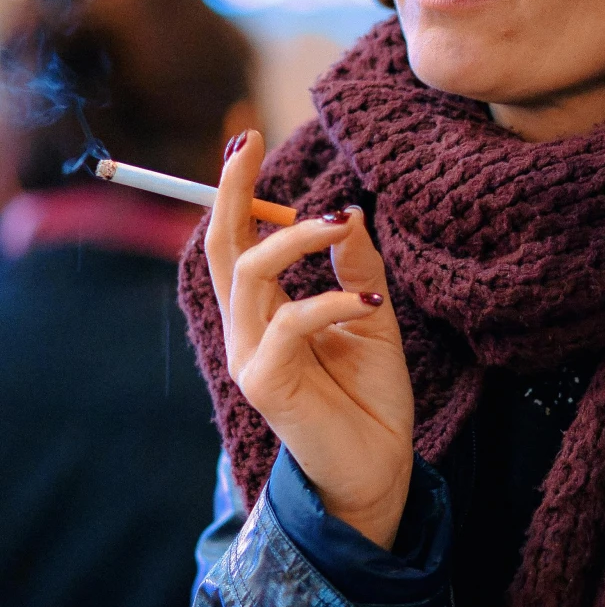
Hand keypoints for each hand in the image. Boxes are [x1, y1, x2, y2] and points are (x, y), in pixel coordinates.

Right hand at [206, 131, 415, 547]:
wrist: (380, 468)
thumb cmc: (371, 397)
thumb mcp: (372, 315)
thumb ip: (358, 266)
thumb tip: (349, 211)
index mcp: (265, 311)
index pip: (237, 240)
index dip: (236, 191)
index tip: (247, 138)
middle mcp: (247, 329)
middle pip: (222, 246)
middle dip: (231, 190)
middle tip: (248, 142)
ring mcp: (250, 356)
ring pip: (250, 272)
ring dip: (297, 237)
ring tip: (340, 224)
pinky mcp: (266, 383)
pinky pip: (290, 322)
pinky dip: (330, 299)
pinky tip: (370, 300)